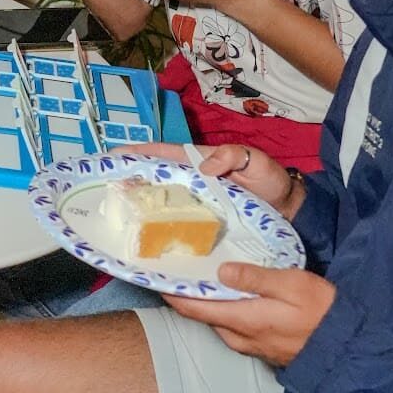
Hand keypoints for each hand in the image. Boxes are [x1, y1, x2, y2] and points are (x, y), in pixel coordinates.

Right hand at [105, 141, 298, 216]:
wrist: (290, 214)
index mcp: (197, 162)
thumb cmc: (271, 183)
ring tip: (114, 215)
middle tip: (102, 190)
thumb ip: (234, 156)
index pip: (161, 153)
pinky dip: (157, 230)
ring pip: (159, 204)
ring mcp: (194, 206)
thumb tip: (204, 166)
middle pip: (152, 179)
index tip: (110, 156)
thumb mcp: (256, 161)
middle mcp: (190, 183)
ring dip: (137, 208)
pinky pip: (174, 226)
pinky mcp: (200, 227)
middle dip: (127, 181)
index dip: (135, 153)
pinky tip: (143, 240)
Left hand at [165, 265, 335, 365]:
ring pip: (219, 323)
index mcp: (244, 320)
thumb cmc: (322, 310)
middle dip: (186, 297)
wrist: (348, 345)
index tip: (154, 277)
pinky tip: (228, 296)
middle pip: (204, 317)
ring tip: (197, 279)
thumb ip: (255, 278)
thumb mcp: (292, 284)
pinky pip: (233, 328)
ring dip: (206, 304)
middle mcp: (241, 337)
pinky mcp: (263, 348)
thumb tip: (220, 271)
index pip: (196, 309)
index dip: (172, 295)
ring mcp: (252, 346)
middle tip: (175, 271)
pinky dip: (223, 311)